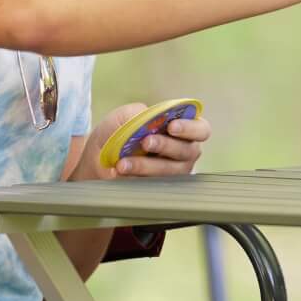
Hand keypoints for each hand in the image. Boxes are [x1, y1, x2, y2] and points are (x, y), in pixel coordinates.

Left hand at [81, 103, 211, 179]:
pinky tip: (120, 173)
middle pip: (187, 150)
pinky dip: (136, 178)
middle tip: (146, 142)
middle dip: (166, 145)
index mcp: (183, 130)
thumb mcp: (123, 117)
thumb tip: (144, 116)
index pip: (201, 129)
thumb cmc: (119, 133)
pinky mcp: (160, 188)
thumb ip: (136, 113)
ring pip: (169, 171)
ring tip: (124, 163)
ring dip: (147, 166)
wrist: (99, 158)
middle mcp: (185, 152)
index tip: (171, 126)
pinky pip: (154, 186)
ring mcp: (174, 172)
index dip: (190, 128)